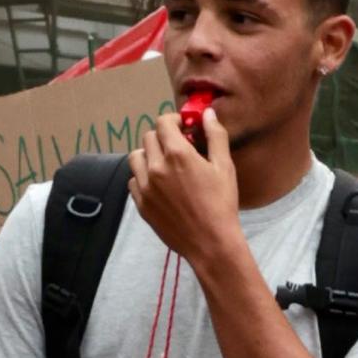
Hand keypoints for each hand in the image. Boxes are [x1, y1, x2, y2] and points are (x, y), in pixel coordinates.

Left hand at [128, 104, 240, 266]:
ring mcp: (146, 188)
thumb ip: (215, 135)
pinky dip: (143, 177)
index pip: (162, 122)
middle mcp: (156, 168)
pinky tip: (159, 184)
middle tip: (177, 147)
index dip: (172, 121)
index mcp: (177, 154)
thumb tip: (207, 113)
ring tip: (164, 164)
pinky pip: (133, 182)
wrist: (210, 243)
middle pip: (148, 138)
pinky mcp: (142, 205)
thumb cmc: (221, 204)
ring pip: (136, 158)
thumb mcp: (224, 167)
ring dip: (148, 155)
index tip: (182, 128)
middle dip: (162, 137)